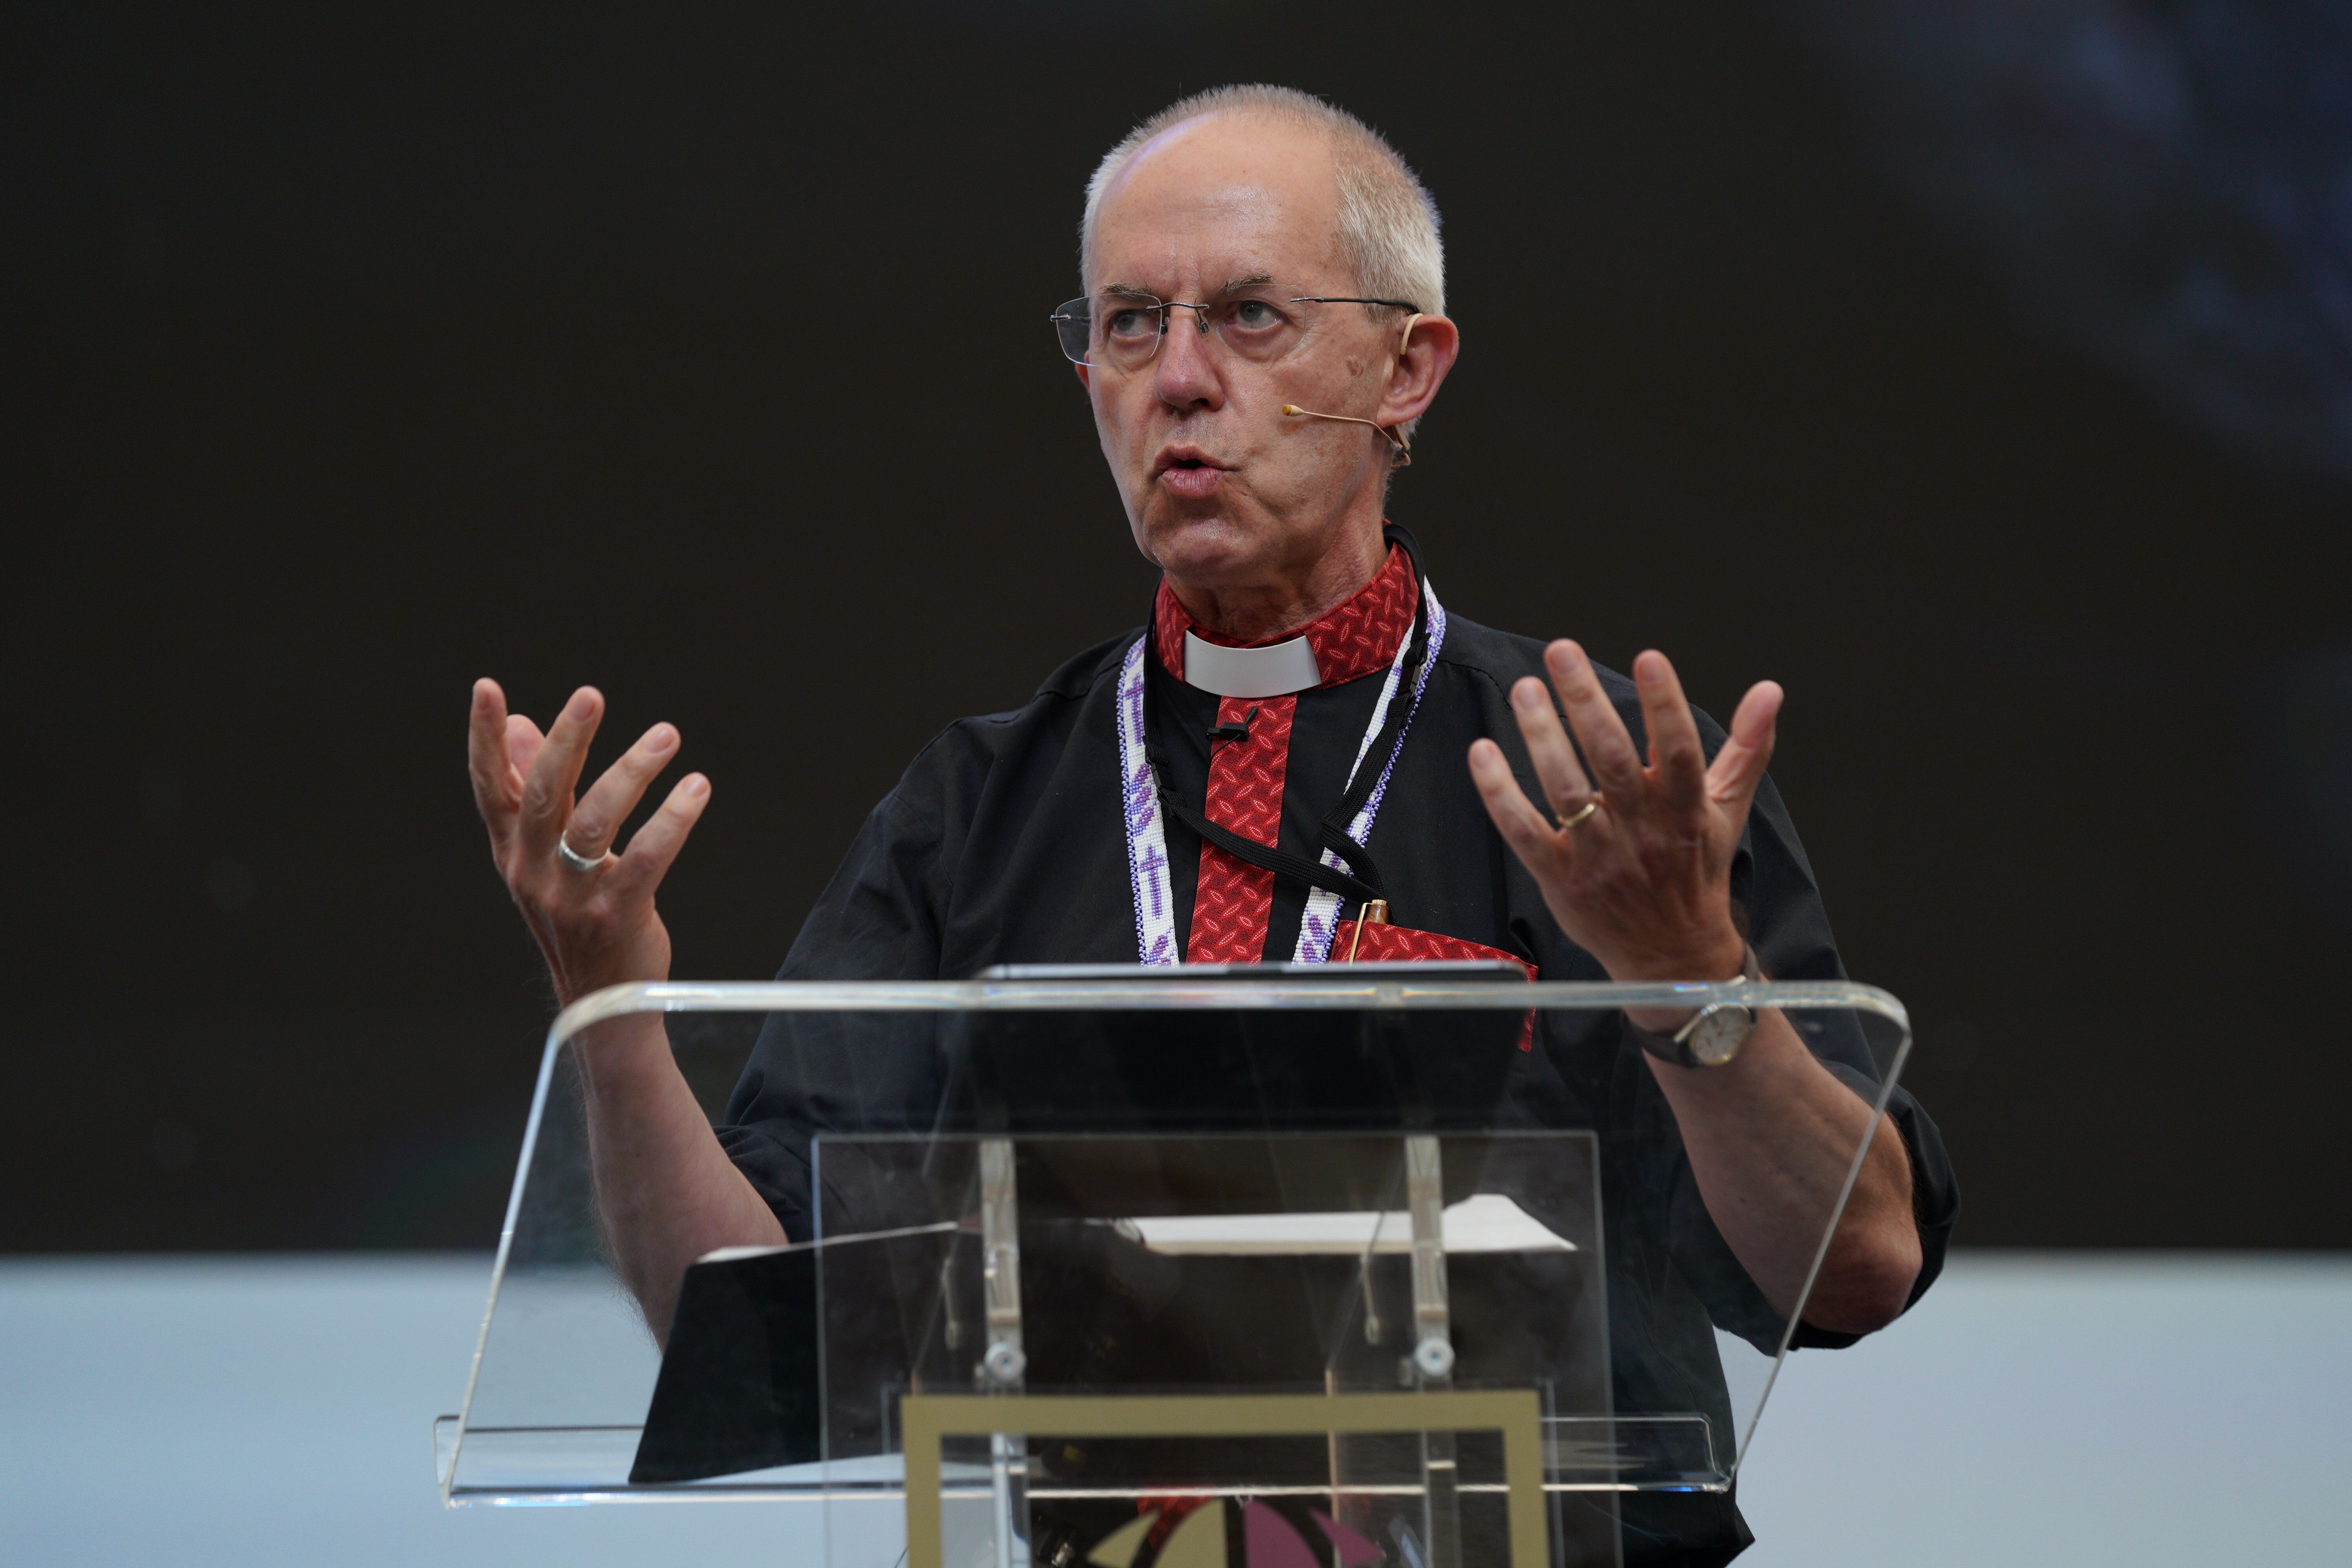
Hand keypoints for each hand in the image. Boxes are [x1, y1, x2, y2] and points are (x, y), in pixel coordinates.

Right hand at [467, 679, 710, 1005]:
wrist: (601, 1000)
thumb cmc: (576, 914)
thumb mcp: (544, 855)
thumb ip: (532, 790)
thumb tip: (518, 724)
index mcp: (512, 851)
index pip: (490, 787)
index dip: (484, 738)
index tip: (486, 689)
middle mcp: (533, 870)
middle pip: (543, 794)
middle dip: (565, 741)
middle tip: (589, 695)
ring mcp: (573, 896)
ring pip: (596, 821)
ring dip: (631, 771)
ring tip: (665, 735)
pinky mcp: (618, 914)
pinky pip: (647, 857)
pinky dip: (673, 819)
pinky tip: (696, 789)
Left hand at [1467, 642, 1779, 983]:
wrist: (1672, 958)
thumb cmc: (1696, 871)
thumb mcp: (1728, 810)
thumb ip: (1748, 748)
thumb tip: (1769, 691)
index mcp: (1686, 809)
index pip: (1677, 749)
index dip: (1665, 703)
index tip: (1649, 657)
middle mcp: (1643, 831)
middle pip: (1611, 758)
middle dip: (1586, 701)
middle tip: (1561, 652)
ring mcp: (1599, 856)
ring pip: (1565, 790)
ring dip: (1541, 737)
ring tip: (1525, 689)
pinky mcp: (1561, 878)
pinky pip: (1524, 831)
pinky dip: (1499, 792)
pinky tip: (1482, 751)